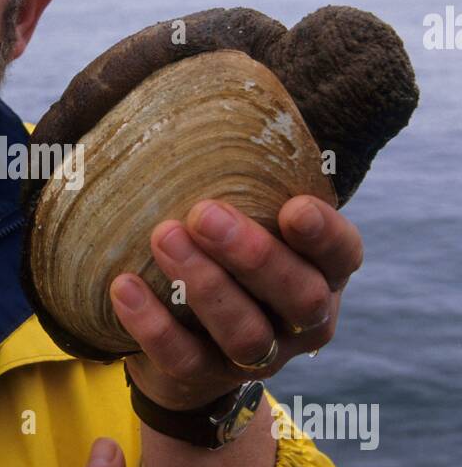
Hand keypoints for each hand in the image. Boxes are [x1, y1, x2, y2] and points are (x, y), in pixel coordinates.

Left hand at [109, 194, 363, 411]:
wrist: (187, 352)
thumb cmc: (222, 259)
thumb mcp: (246, 220)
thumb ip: (243, 179)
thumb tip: (194, 88)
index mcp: (322, 273)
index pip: (343, 255)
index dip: (324, 235)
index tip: (291, 208)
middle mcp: (301, 320)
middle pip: (299, 296)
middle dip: (253, 255)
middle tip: (204, 213)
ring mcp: (259, 358)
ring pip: (245, 333)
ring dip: (203, 285)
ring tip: (164, 237)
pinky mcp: (206, 378)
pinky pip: (183, 359)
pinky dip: (152, 324)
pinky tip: (123, 287)